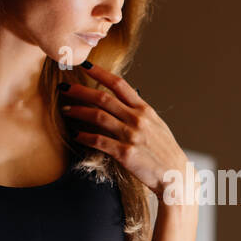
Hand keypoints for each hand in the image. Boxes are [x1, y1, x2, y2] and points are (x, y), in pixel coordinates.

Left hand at [59, 62, 187, 196]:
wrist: (175, 175)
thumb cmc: (165, 152)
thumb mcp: (156, 126)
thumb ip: (139, 113)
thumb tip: (123, 102)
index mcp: (144, 110)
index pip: (119, 84)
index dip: (99, 72)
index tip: (85, 65)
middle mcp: (137, 119)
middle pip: (103, 98)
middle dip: (80, 90)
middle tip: (64, 87)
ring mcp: (131, 136)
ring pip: (98, 117)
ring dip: (78, 111)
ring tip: (66, 109)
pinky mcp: (125, 153)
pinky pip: (99, 141)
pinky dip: (84, 137)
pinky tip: (76, 135)